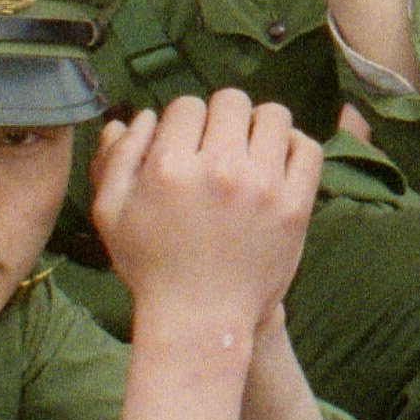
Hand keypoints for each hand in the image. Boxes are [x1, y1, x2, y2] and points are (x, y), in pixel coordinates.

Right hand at [94, 86, 324, 338]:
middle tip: (218, 146)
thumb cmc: (151, 267)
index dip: (183, 122)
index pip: (187, 105)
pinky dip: (294, 147)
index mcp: (170, 167)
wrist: (201, 319)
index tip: (186, 145)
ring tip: (249, 150)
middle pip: (231, 101)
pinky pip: (307, 149)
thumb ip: (118, 158)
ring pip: (273, 116)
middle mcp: (219, 169)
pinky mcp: (295, 206)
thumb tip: (138, 116)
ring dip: (259, 126)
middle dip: (221, 118)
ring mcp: (263, 186)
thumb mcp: (112, 213)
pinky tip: (277, 163)